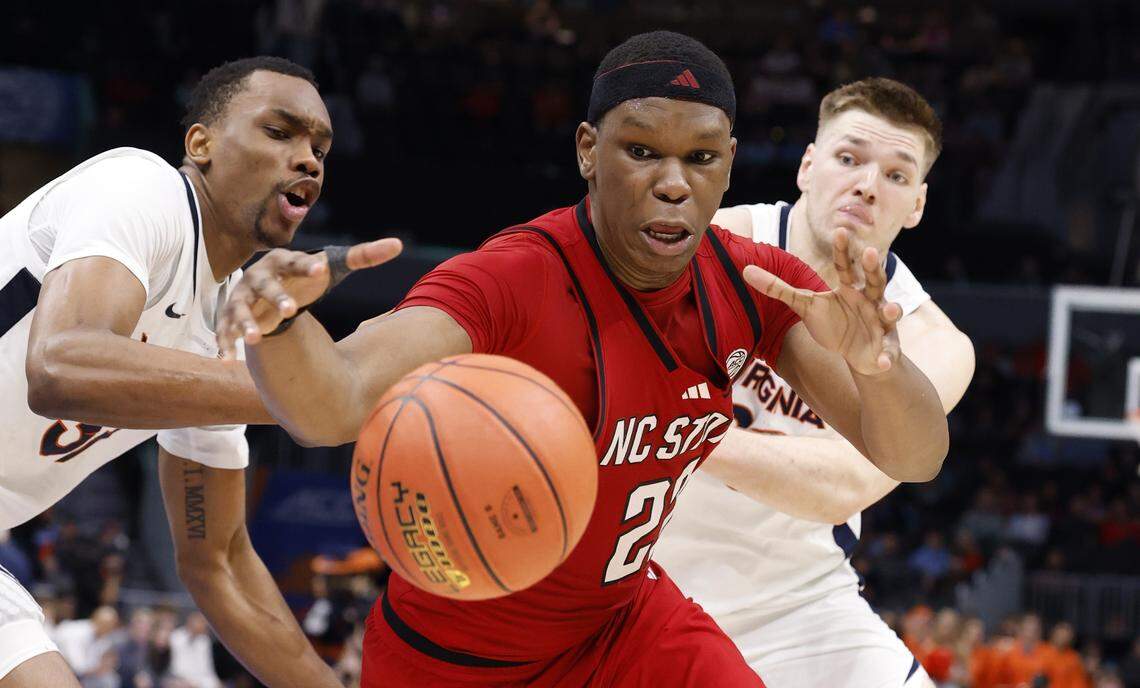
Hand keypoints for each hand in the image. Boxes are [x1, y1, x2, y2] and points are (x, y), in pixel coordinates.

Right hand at [217, 238, 401, 358]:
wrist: (272, 289)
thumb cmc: (306, 277)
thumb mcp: (333, 266)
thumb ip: (363, 256)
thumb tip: (398, 245)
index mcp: (283, 261)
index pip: (296, 260)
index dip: (307, 265)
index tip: (322, 268)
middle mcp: (259, 277)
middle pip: (266, 286)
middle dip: (277, 297)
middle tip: (292, 309)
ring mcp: (242, 298)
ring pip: (241, 309)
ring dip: (246, 323)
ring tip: (255, 340)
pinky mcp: (231, 317)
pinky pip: (225, 330)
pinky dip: (225, 342)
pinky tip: (226, 359)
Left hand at [744, 228, 901, 375]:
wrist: (857, 354)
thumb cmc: (832, 323)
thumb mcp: (804, 305)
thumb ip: (778, 288)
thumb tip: (745, 270)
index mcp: (850, 287)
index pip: (845, 265)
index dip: (843, 250)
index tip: (840, 231)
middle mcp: (870, 299)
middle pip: (875, 281)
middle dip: (874, 268)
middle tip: (872, 252)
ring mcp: (882, 322)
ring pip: (889, 313)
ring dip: (891, 310)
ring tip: (890, 310)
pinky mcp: (886, 348)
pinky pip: (888, 353)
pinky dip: (886, 358)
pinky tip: (882, 363)